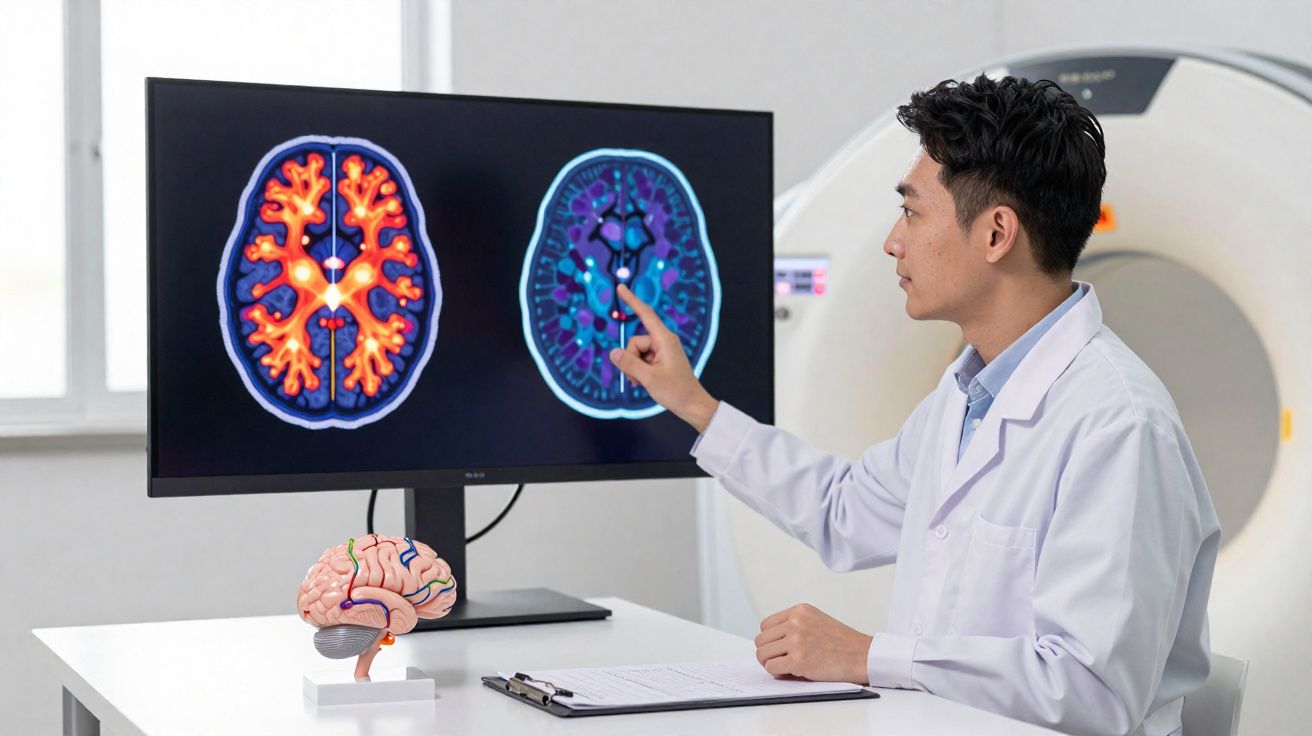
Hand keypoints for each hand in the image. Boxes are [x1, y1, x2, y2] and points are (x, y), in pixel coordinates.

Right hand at [608, 283, 719, 431]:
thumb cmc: (676, 391)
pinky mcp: (659, 359)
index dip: (632, 300)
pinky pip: (640, 360)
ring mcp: (661, 350)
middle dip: (631, 359)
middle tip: (640, 377)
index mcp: (665, 340)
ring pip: (635, 353)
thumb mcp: (649, 378)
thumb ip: (629, 364)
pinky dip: (638, 371)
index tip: (621, 287)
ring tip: (645, 381)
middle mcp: (663, 341)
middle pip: (634, 342)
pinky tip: (646, 381)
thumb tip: (613, 352)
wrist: (691, 405)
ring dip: (634, 368)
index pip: (645, 315)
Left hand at [754, 604, 872, 683]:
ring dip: (771, 664)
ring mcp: (797, 641)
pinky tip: (791, 673)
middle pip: (761, 640)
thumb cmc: (842, 643)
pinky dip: (778, 674)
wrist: (863, 655)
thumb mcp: (816, 621)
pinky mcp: (799, 661)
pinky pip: (772, 668)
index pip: (766, 625)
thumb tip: (769, 641)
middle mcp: (796, 622)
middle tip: (781, 661)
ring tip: (786, 667)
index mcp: (799, 611)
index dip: (770, 640)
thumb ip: (795, 624)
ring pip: (762, 654)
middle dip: (768, 653)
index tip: (780, 649)